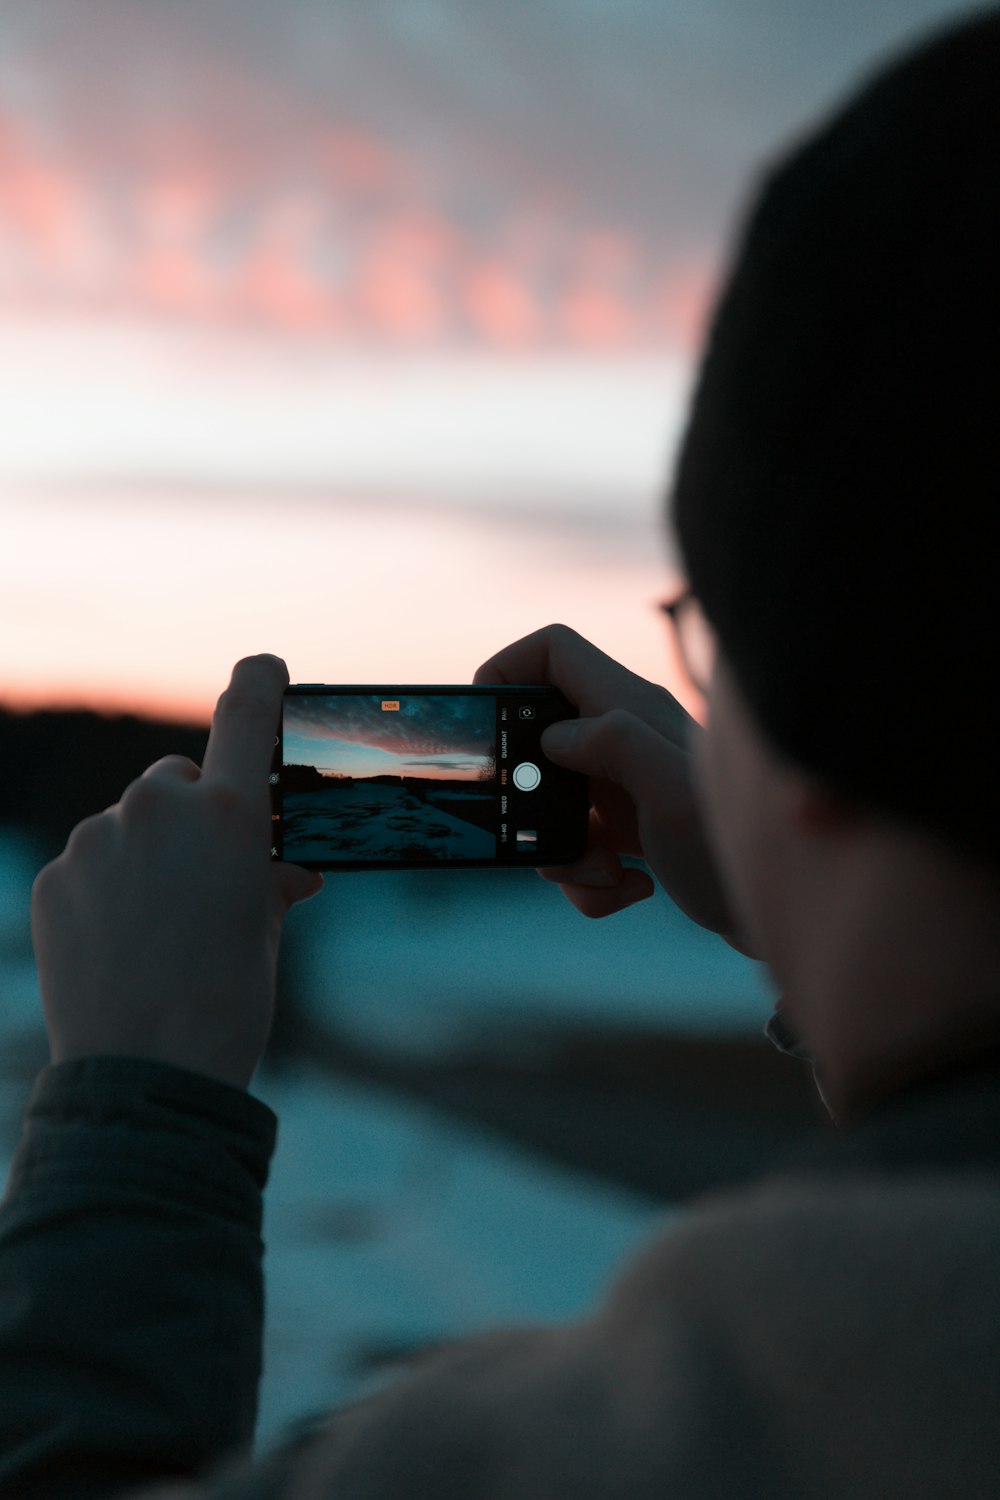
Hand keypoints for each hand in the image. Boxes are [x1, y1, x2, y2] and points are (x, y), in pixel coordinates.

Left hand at [30, 655, 323, 1089]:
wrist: (147, 1075)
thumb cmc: (227, 1003)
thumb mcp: (265, 929)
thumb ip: (271, 878)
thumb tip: (287, 870)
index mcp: (230, 816)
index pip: (245, 712)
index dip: (259, 681)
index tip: (263, 669)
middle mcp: (158, 810)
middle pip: (178, 780)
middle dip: (195, 814)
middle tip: (209, 876)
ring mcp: (96, 841)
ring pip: (129, 824)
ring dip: (148, 854)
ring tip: (160, 926)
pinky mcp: (53, 877)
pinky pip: (90, 862)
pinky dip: (107, 886)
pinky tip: (121, 940)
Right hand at [474, 623, 750, 946]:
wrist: (790, 912)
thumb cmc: (734, 850)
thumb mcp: (672, 793)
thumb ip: (616, 745)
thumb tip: (554, 737)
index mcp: (630, 710)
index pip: (554, 650)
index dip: (508, 668)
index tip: (487, 722)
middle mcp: (625, 739)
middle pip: (537, 740)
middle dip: (528, 797)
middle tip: (544, 832)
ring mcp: (626, 784)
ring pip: (552, 805)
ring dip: (562, 852)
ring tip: (607, 873)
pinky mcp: (632, 830)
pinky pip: (580, 849)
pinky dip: (590, 880)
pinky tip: (633, 888)